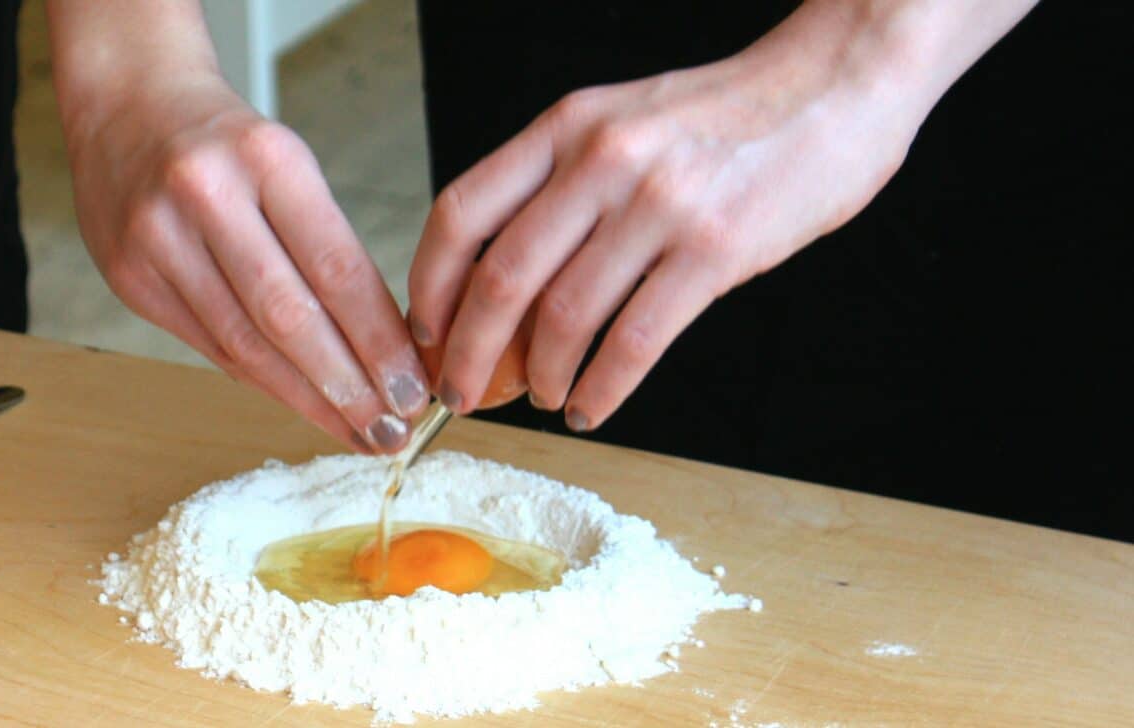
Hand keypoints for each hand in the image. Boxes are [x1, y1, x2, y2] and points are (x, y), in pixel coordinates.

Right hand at [60, 73, 427, 451]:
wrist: (128, 105)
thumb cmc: (227, 144)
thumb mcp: (290, 166)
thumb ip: (329, 248)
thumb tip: (386, 347)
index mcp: (266, 158)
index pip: (335, 267)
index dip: (378, 340)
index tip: (413, 387)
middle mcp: (205, 194)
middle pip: (288, 316)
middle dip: (347, 385)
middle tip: (392, 430)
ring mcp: (157, 238)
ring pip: (244, 343)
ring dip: (307, 399)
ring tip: (356, 430)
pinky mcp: (127, 277)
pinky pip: (209, 346)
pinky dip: (262, 381)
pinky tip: (302, 404)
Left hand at [408, 0, 1032, 430]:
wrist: (833, 85)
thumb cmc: (722, 115)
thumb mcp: (619, 122)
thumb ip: (559, 184)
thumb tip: (504, 285)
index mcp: (565, 127)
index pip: (461, 212)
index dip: (430, 287)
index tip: (428, 336)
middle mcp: (600, 160)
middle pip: (501, 277)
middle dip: (470, 355)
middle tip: (463, 396)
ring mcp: (658, 203)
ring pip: (565, 318)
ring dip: (542, 378)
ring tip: (546, 400)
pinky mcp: (716, 248)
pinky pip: (637, 340)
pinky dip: (604, 388)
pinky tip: (594, 407)